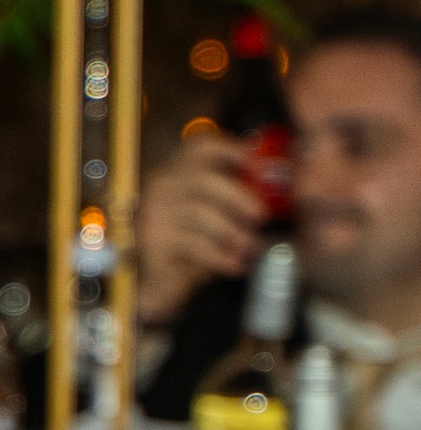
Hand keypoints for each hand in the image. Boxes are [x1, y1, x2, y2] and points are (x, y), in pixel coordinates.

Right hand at [134, 140, 266, 324]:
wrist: (152, 282)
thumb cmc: (190, 242)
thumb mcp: (210, 211)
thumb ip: (233, 194)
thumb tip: (277, 183)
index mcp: (178, 171)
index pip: (201, 147)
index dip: (232, 149)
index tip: (255, 164)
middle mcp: (161, 186)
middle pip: (205, 179)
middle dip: (239, 198)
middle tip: (260, 217)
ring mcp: (154, 213)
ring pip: (202, 215)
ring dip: (233, 233)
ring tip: (250, 247)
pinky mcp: (153, 241)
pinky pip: (195, 245)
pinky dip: (220, 257)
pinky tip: (234, 265)